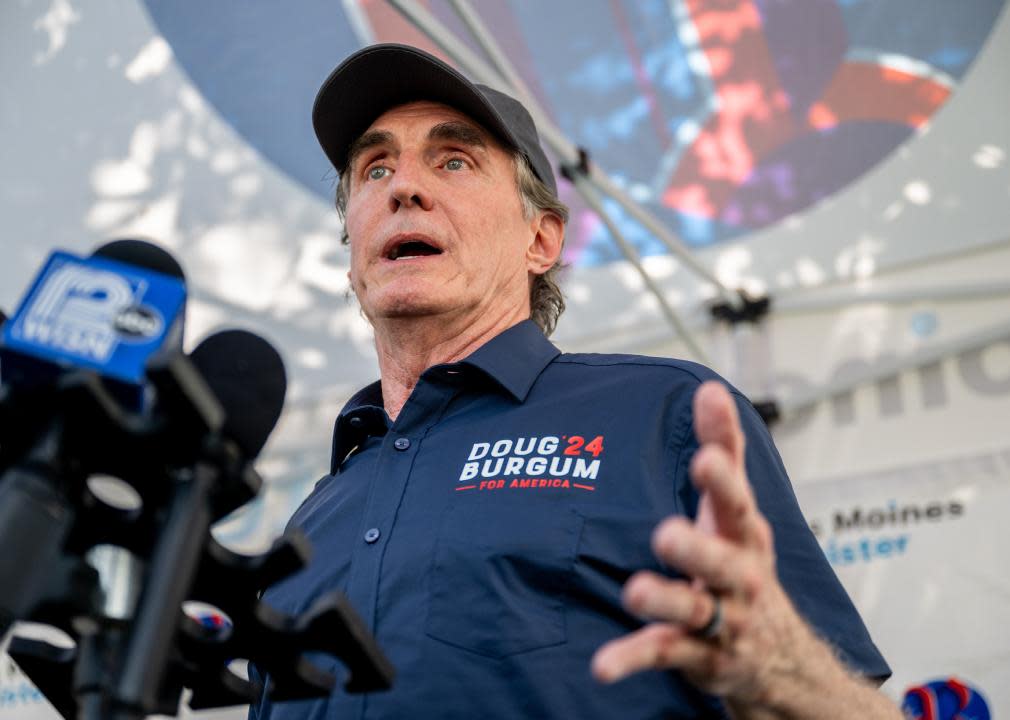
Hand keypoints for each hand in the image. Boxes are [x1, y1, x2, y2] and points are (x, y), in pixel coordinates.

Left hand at [591, 381, 813, 702]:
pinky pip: (664, 654)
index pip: (737, 504)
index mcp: (745, 536)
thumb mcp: (738, 510)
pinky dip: (632, 659)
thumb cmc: (744, 564)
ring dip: (665, 601)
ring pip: (693, 611)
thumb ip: (724, 450)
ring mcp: (721, 621)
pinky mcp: (699, 656)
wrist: (779, 657)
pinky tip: (602, 665)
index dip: (725, 481)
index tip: (706, 457)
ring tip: (635, 591)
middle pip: (721, 562)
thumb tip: (710, 388)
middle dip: (698, 548)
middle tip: (666, 532)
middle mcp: (739, 579)